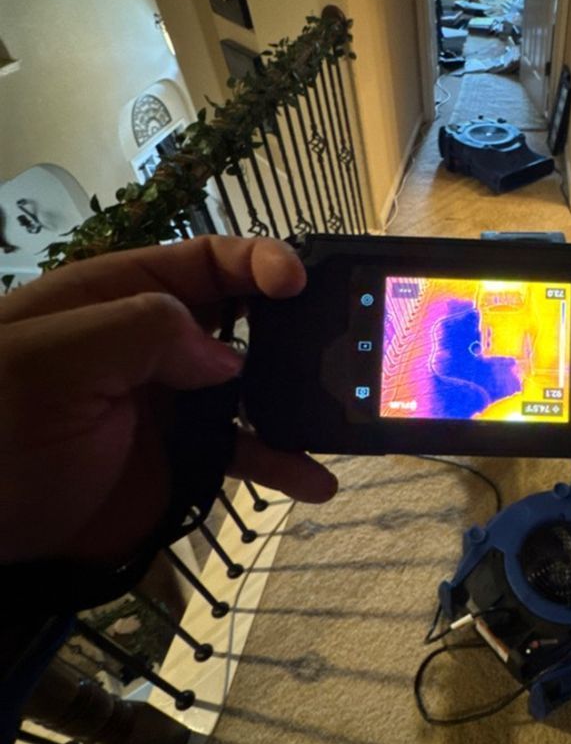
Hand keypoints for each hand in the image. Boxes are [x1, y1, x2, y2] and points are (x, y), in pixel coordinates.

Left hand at [0, 236, 336, 566]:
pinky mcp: (183, 463)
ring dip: (303, 401)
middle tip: (345, 345)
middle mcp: (159, 345)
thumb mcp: (52, 356)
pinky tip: (317, 482)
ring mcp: (175, 407)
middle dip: (298, 329)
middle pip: (247, 323)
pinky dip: (285, 466)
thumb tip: (228, 359)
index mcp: (123, 297)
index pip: (206, 262)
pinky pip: (246, 456)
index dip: (258, 261)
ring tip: (344, 416)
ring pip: (258, 392)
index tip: (297, 282)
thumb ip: (142, 331)